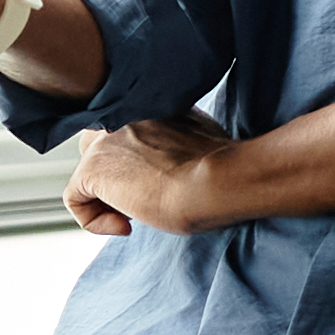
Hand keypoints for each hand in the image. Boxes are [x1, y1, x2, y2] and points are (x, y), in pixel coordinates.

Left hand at [63, 105, 334, 239]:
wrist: (226, 180)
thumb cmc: (238, 171)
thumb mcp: (224, 150)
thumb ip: (210, 147)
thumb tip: (260, 162)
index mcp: (162, 104)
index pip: (131, 120)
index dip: (136, 155)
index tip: (162, 180)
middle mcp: (131, 112)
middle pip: (98, 137)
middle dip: (111, 171)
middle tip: (139, 200)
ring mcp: (110, 138)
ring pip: (84, 167)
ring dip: (104, 196)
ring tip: (133, 217)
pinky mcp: (97, 167)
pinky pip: (74, 198)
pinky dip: (93, 221)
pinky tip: (126, 230)